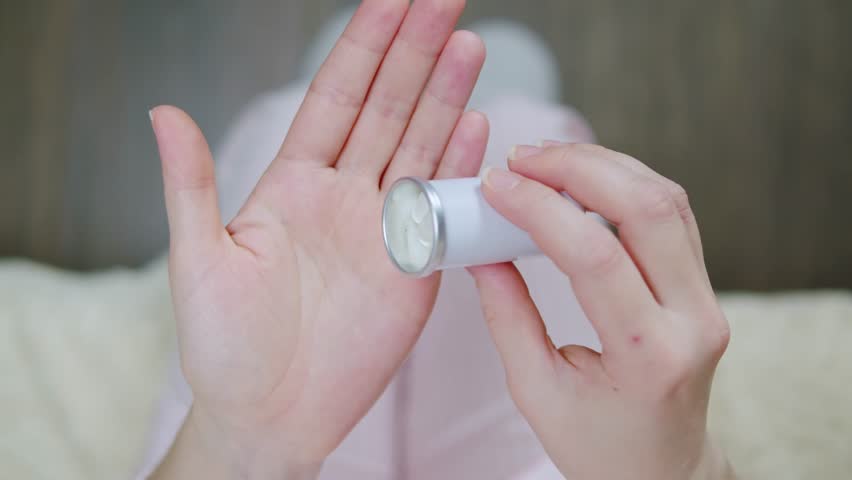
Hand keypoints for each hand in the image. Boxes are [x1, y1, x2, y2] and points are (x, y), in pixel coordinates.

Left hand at [149, 0, 486, 475]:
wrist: (270, 417)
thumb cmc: (224, 346)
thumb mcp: (198, 260)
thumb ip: (192, 185)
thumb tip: (164, 112)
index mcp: (293, 183)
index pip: (335, 98)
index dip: (363, 47)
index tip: (390, 0)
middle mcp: (345, 195)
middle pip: (387, 109)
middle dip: (415, 53)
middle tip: (444, 1)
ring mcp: (384, 229)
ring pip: (420, 148)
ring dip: (445, 98)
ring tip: (466, 46)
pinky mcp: (415, 269)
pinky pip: (441, 210)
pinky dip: (459, 168)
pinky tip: (476, 126)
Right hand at [470, 143, 734, 478]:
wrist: (661, 470)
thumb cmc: (597, 444)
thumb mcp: (536, 391)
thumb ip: (507, 317)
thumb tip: (480, 251)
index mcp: (648, 356)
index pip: (595, 256)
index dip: (539, 208)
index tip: (494, 185)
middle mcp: (692, 321)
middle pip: (645, 209)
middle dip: (577, 167)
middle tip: (521, 158)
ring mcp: (707, 301)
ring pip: (666, 199)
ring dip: (603, 165)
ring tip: (545, 159)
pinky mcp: (703, 288)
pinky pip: (672, 214)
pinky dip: (626, 182)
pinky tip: (584, 176)